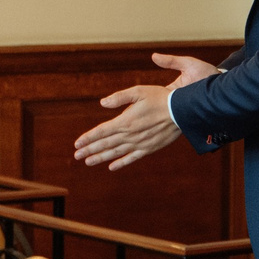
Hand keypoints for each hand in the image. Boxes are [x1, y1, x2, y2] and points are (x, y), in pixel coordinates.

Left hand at [72, 54, 218, 170]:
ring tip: (88, 162)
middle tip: (76, 156)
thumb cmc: (159, 98)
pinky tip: (111, 167)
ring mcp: (139, 143)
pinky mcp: (149, 148)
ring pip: (116, 153)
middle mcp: (130, 135)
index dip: (88, 138)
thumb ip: (119, 98)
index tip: (76, 144)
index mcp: (125, 121)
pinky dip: (121, 163)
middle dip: (89, 150)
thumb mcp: (138, 91)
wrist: (181, 111)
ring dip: (100, 158)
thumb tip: (102, 103)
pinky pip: (132, 158)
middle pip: (105, 144)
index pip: (101, 131)